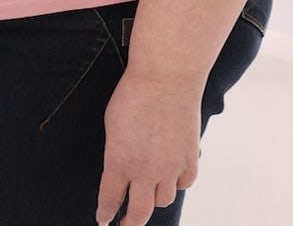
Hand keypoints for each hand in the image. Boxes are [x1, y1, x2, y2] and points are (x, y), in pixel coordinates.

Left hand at [96, 73, 201, 225]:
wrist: (166, 81)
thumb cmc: (133, 97)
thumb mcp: (111, 126)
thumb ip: (116, 152)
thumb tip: (119, 168)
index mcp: (119, 161)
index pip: (109, 199)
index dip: (105, 213)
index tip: (103, 219)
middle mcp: (145, 171)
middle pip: (139, 212)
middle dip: (130, 222)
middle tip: (125, 223)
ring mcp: (170, 167)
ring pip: (163, 200)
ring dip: (152, 199)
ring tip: (146, 194)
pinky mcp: (190, 160)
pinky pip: (183, 184)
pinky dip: (175, 184)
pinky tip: (169, 177)